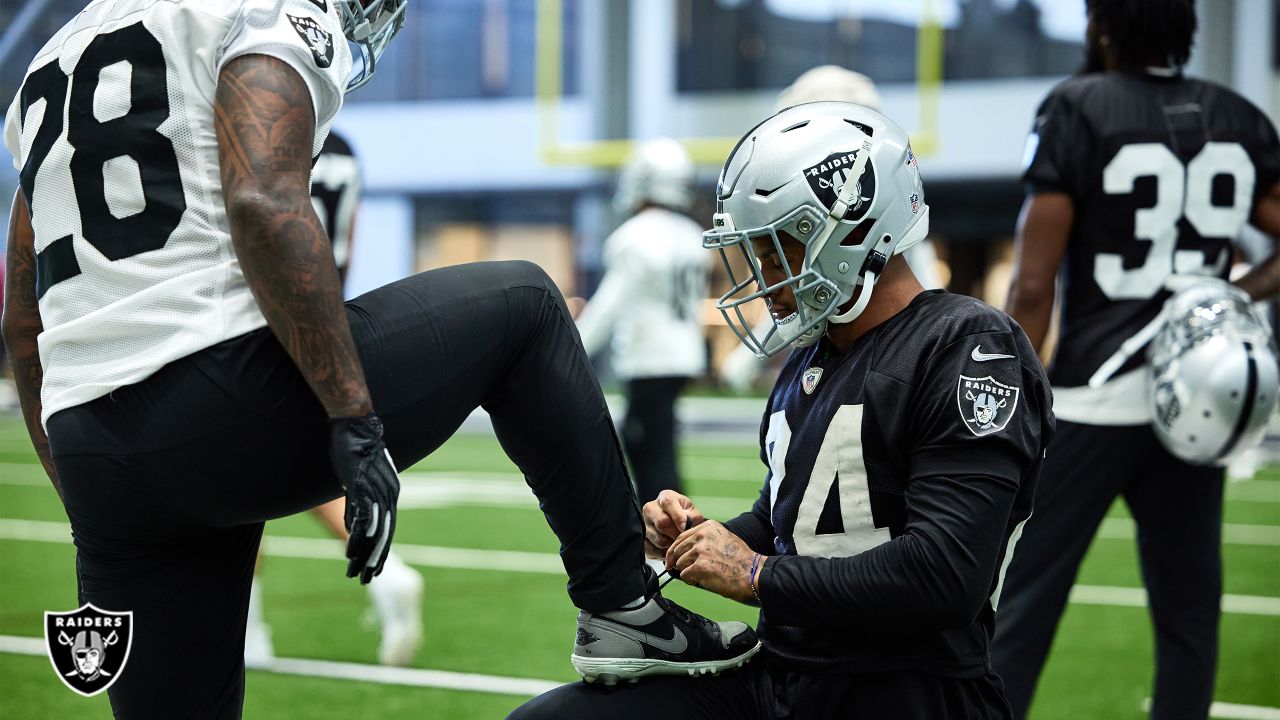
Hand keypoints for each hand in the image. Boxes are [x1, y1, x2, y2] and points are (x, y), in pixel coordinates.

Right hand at [329, 413, 399, 583]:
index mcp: (390, 493)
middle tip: (365, 580)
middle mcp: (388, 494)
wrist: (354, 423)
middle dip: (374, 560)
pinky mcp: (362, 484)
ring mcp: (376, 489)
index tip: (372, 571)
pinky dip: (359, 536)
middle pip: (383, 535)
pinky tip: (351, 552)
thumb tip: (354, 529)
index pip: (387, 530)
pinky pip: (363, 515)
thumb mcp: (357, 483)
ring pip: (374, 530)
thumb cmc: (354, 450)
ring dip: (364, 554)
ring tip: (356, 572)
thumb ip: (358, 506)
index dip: (379, 552)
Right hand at [642, 490, 705, 559]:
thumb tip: (686, 525)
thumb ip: (693, 517)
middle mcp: (651, 508)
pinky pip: (652, 549)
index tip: (684, 527)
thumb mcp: (693, 513)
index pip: (668, 503)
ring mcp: (643, 523)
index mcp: (665, 496)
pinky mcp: (641, 538)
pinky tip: (669, 549)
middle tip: (684, 539)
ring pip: (658, 538)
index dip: (677, 516)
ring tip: (678, 544)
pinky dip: (663, 553)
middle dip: (676, 533)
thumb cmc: (686, 517)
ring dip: (671, 545)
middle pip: (661, 522)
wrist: (676, 527)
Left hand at [666, 520, 758, 602]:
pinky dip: (690, 580)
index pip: (681, 536)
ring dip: (687, 572)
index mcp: (708, 527)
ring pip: (680, 563)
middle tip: (686, 570)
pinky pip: (684, 575)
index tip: (673, 558)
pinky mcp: (699, 567)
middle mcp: (702, 536)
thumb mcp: (723, 538)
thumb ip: (705, 539)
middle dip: (680, 562)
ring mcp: (700, 551)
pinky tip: (701, 581)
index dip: (676, 550)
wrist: (752, 573)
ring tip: (701, 575)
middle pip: (678, 550)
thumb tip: (686, 549)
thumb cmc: (741, 560)